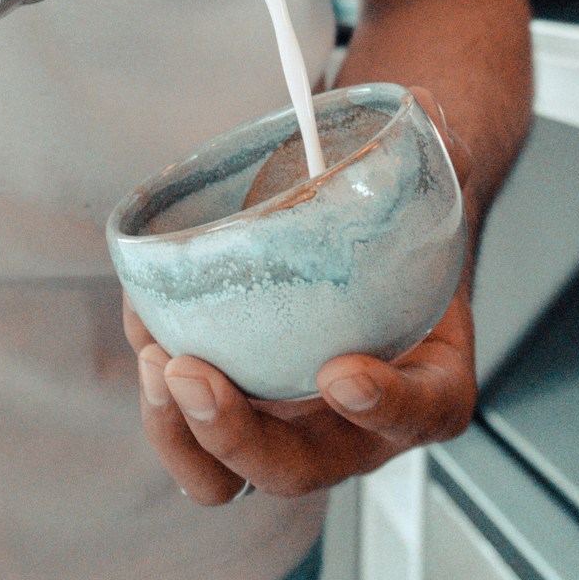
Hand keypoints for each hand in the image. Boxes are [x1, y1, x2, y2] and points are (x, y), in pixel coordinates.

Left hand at [124, 86, 479, 503]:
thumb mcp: (433, 186)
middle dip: (239, 435)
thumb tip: (423, 107)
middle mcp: (353, 427)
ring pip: (226, 472)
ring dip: (179, 431)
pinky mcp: (234, 409)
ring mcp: (287, 428)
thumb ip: (436, 154)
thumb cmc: (405, 226)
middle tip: (194, 373)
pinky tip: (142, 321)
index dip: (387, 406)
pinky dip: (157, 389)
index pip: (421, 414)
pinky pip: (186, 426)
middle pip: (298, 469)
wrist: (373, 242)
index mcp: (428, 381)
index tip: (343, 371)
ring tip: (153, 357)